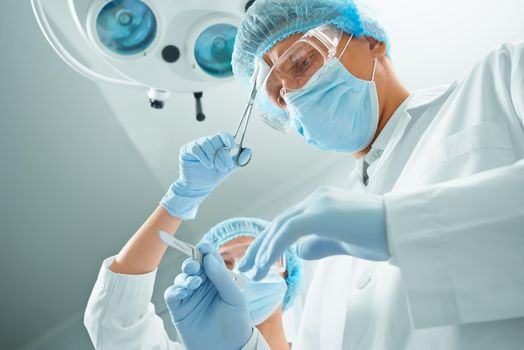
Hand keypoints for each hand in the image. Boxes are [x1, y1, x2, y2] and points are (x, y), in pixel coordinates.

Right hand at [161, 132, 250, 219]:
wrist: (198, 188)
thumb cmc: (212, 177)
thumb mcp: (228, 168)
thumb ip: (238, 160)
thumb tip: (249, 150)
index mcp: (217, 144)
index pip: (223, 135)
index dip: (228, 138)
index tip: (233, 146)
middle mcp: (207, 142)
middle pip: (216, 140)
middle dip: (222, 154)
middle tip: (227, 166)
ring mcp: (196, 145)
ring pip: (206, 143)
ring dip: (213, 156)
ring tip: (214, 167)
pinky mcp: (187, 150)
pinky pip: (196, 148)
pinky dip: (203, 157)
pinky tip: (208, 165)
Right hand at [164, 243, 252, 349]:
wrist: (228, 349)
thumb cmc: (236, 323)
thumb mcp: (234, 298)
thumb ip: (222, 277)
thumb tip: (208, 258)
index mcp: (219, 279)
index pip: (210, 259)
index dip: (205, 250)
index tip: (203, 247)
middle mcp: (204, 285)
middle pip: (193, 266)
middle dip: (191, 262)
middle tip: (193, 266)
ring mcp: (191, 296)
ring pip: (182, 278)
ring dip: (185, 278)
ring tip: (193, 284)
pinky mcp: (179, 309)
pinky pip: (172, 294)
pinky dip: (175, 290)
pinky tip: (182, 292)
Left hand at [238, 187, 389, 279]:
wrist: (403, 227)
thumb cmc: (379, 235)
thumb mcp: (342, 241)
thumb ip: (319, 243)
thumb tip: (299, 251)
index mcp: (321, 203)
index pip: (288, 222)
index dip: (271, 242)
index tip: (259, 261)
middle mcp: (316, 199)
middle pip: (278, 222)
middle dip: (259, 246)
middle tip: (245, 267)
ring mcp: (318, 203)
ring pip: (280, 225)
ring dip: (262, 250)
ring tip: (251, 271)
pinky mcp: (321, 212)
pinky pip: (289, 230)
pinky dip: (275, 248)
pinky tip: (267, 265)